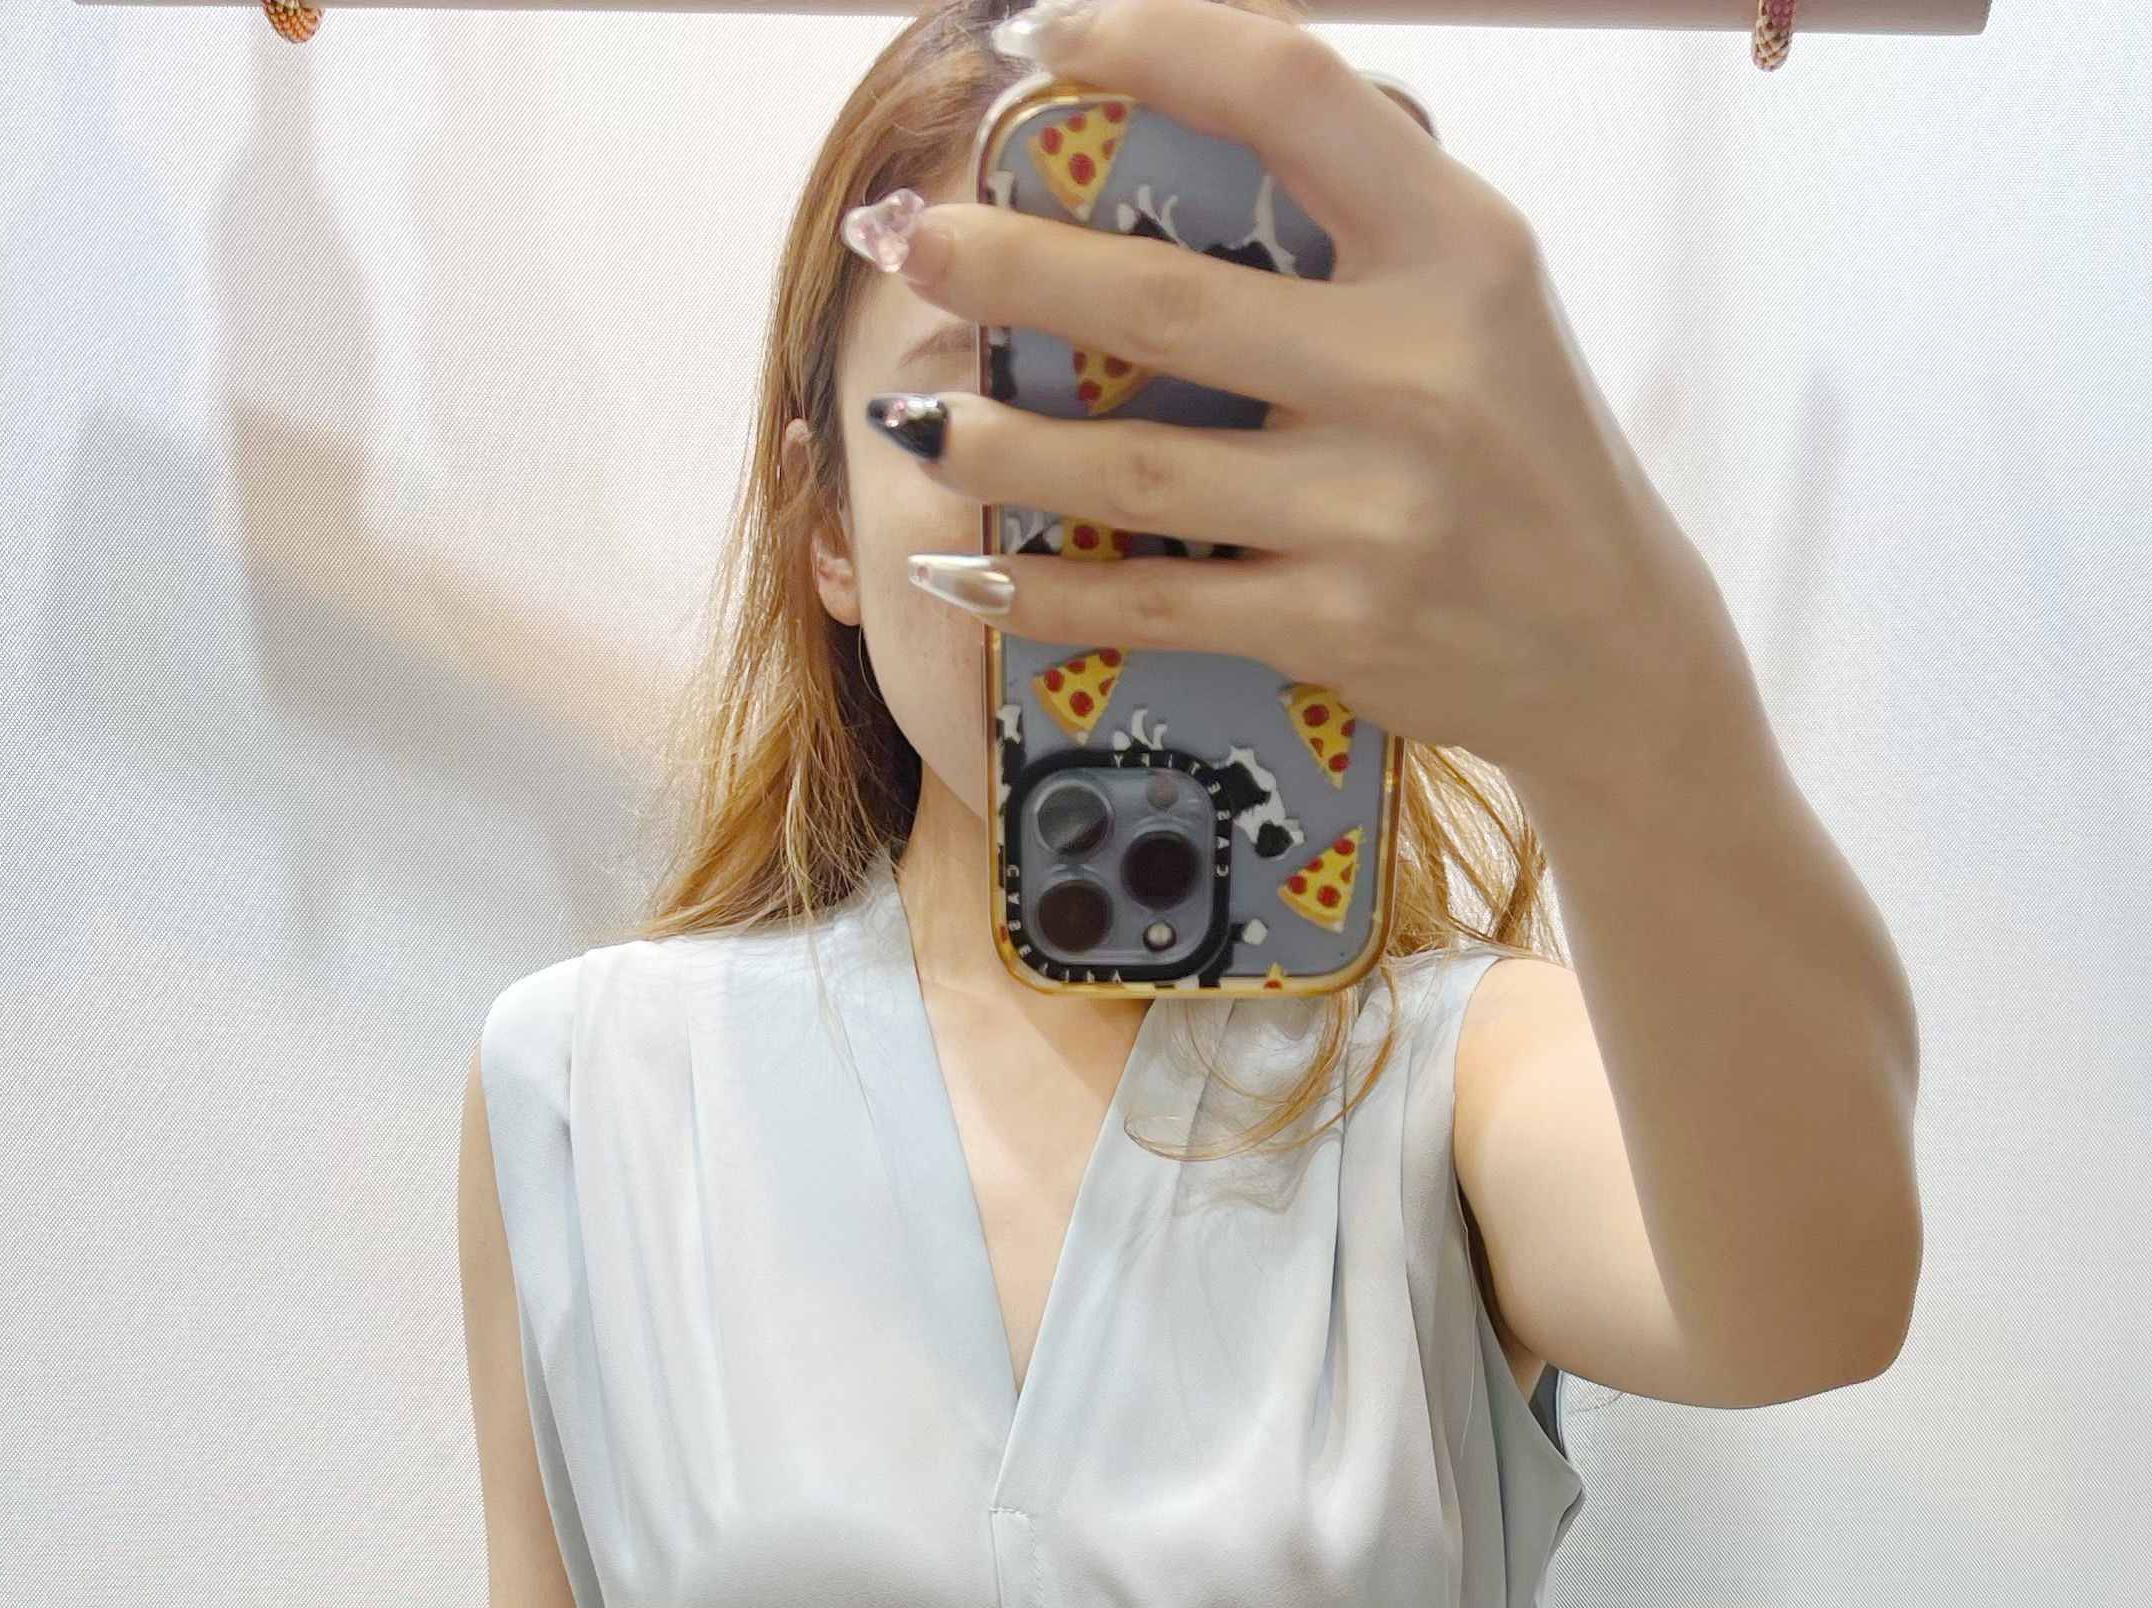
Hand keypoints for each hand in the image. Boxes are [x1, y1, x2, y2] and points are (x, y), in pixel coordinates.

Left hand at [850, 0, 1734, 808]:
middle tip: (902, 235)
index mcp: (1457, 243)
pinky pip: (1158, 603)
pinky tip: (963, 578)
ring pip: (1137, 470)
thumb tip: (1173, 119)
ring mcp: (1376, 509)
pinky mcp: (1339, 625)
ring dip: (997, 449)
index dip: (1152, 42)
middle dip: (1008, 265)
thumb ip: (1355, 214)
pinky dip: (1046, 596)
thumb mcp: (1476, 292)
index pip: (1289, 92)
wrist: (1607, 642)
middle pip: (1165, 303)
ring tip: (906, 420)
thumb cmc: (1517, 444)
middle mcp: (1419, 369)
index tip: (1040, 32)